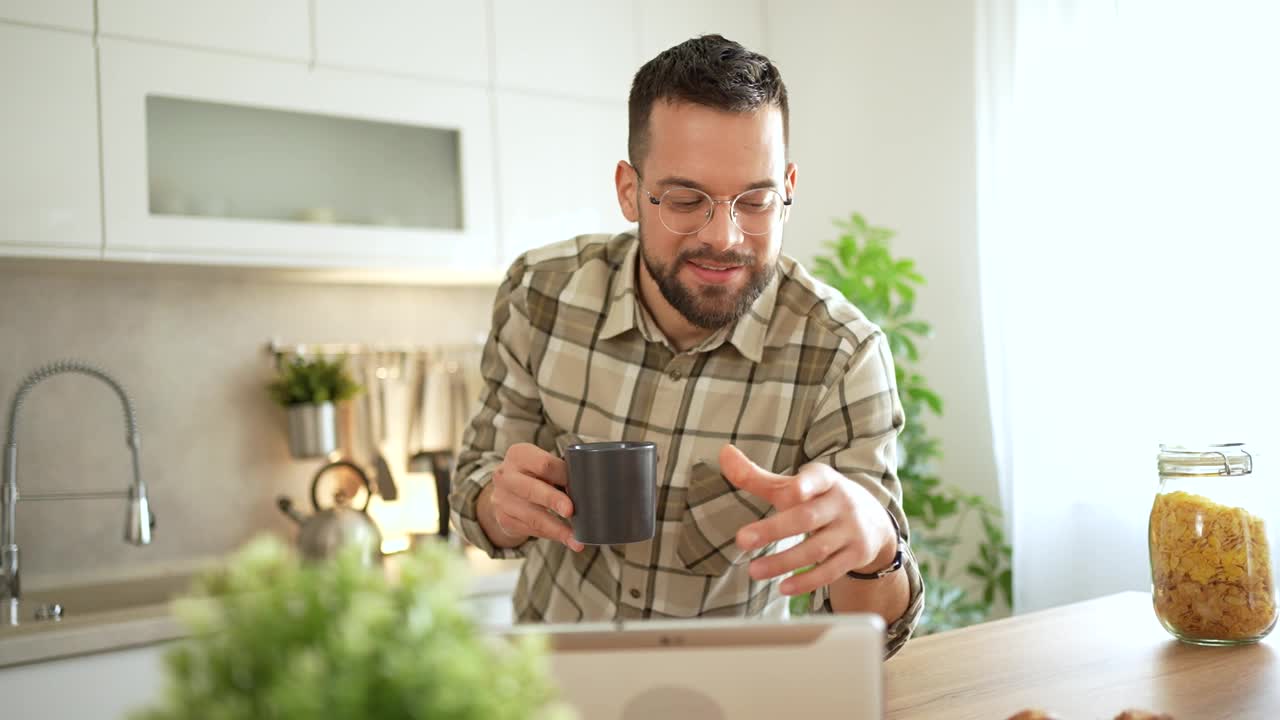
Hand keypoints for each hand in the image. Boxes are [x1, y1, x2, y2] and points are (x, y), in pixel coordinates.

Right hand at [488, 443, 583, 551]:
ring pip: (532, 516)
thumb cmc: (534, 475)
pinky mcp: (504, 520)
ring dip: (557, 529)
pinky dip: (551, 535)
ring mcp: (502, 499)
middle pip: (532, 489)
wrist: (506, 491)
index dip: (563, 475)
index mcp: (519, 454)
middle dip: (553, 500)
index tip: (580, 485)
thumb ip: (560, 471)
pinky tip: (566, 539)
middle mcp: (505, 475)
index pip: (543, 464)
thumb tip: (588, 488)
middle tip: (570, 511)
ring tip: (576, 539)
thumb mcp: (542, 465)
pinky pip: (531, 530)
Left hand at [721, 444, 896, 595]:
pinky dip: (806, 581)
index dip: (806, 483)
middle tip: (741, 540)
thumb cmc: (819, 499)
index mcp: (824, 481)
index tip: (794, 489)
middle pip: (807, 518)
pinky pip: (830, 572)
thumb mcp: (794, 486)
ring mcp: (850, 531)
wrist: (872, 521)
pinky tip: (783, 587)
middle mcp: (840, 504)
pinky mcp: (855, 556)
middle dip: (774, 530)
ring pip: (816, 549)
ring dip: (783, 561)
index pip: (817, 479)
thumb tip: (724, 453)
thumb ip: (757, 476)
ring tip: (753, 571)